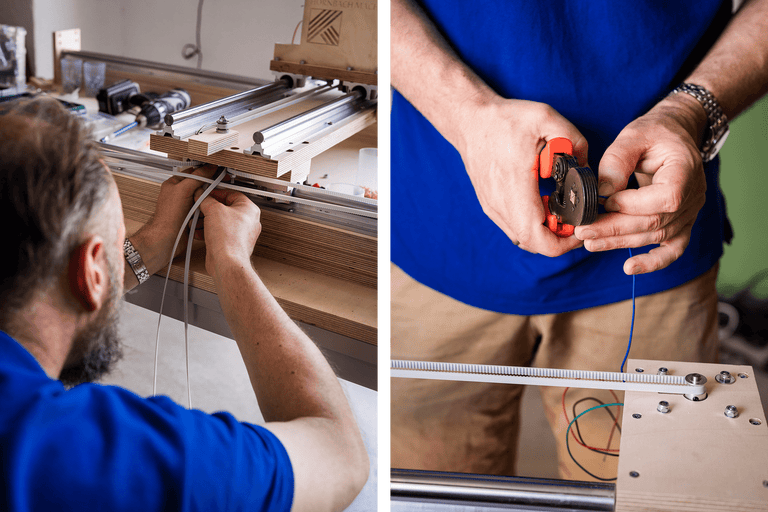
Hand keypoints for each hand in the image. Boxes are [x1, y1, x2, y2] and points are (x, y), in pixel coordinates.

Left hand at [142, 164, 217, 258]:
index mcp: (175, 184)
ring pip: (205, 200)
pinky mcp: (191, 218)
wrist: (167, 239)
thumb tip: (209, 167)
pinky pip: (205, 213)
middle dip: (209, 191)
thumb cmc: (168, 216)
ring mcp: (186, 207)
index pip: (194, 173)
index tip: (220, 174)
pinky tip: (208, 216)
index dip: (208, 172)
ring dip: (209, 204)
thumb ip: (197, 177)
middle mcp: (180, 195)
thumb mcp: (184, 189)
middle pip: (202, 187)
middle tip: (218, 192)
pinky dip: (208, 214)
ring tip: (210, 207)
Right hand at [195, 188, 261, 277]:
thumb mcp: (214, 210)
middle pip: (225, 208)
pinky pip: (219, 233)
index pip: (232, 194)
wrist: (227, 262)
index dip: (217, 192)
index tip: (206, 193)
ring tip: (196, 221)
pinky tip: (199, 232)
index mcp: (250, 209)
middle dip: (209, 208)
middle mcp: (248, 221)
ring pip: (221, 221)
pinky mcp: (232, 244)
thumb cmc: (228, 239)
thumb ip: (206, 199)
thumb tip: (202, 195)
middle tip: (200, 207)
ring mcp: (241, 234)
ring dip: (206, 220)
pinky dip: (208, 231)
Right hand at [456, 97, 587, 255]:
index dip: (564, 242)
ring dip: (545, 233)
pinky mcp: (490, 206)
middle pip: (533, 245)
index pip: (537, 235)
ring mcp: (492, 207)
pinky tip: (542, 205)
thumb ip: (574, 142)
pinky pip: (514, 229)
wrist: (470, 121)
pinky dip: (532, 226)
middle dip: (559, 240)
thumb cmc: (505, 119)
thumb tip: (586, 169)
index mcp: (516, 184)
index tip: (579, 227)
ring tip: (558, 210)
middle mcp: (500, 203)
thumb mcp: (546, 118)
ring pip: (523, 240)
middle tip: (573, 219)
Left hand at [574, 95, 707, 274]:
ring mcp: (688, 213)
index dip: (633, 205)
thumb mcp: (634, 135)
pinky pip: (672, 249)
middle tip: (583, 231)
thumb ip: (617, 161)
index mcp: (685, 171)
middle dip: (615, 229)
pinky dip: (652, 262)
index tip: (606, 201)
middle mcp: (692, 196)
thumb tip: (602, 192)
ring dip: (620, 242)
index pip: (665, 199)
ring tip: (590, 242)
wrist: (674, 135)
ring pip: (656, 236)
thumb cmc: (654, 133)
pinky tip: (628, 268)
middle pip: (655, 222)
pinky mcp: (680, 223)